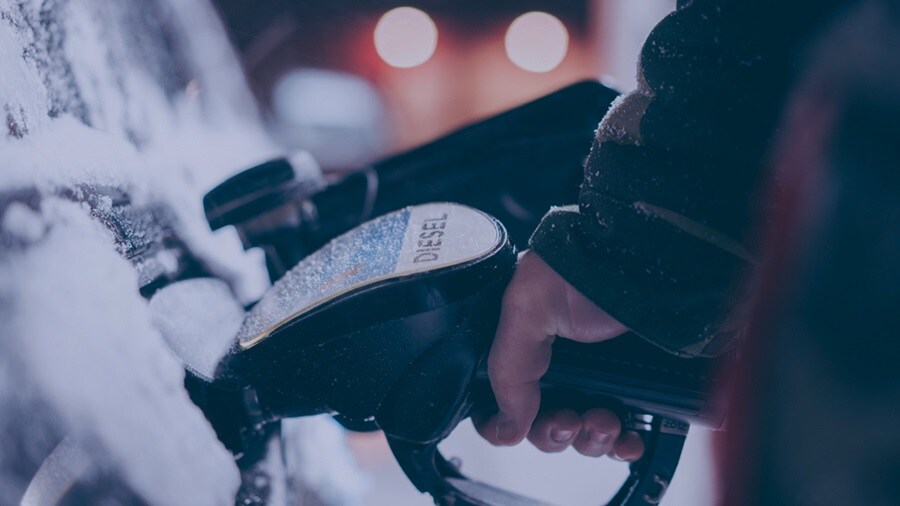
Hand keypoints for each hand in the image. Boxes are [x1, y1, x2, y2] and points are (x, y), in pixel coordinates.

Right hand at [473, 251, 643, 460]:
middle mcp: (553, 366)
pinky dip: (623, 445)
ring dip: (590, 440)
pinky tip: (629, 440)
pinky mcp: (630, 387)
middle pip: (540, 427)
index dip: (501, 423)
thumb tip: (506, 429)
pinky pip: (621, 433)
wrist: (640, 259)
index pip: (496, 403)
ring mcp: (593, 379)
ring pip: (581, 435)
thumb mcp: (525, 310)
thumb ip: (507, 370)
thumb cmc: (579, 268)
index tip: (517, 428)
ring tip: (605, 420)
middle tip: (570, 419)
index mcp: (519, 348)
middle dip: (555, 432)